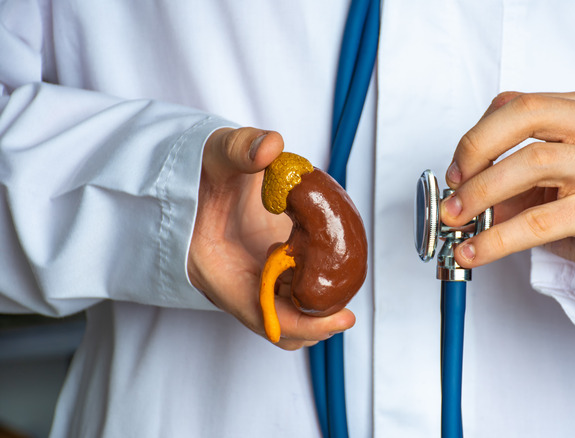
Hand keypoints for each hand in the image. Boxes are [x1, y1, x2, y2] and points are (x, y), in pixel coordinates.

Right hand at [187, 127, 354, 349]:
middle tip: (347, 307)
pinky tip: (331, 260)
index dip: (304, 323)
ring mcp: (251, 279)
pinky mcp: (266, 269)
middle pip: (280, 326)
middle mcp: (234, 283)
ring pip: (289, 313)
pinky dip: (315, 284)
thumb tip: (272, 146)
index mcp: (216, 269)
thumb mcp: (217, 153)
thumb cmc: (202, 168)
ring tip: (339, 279)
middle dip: (315, 322)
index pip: (263, 315)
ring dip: (317, 306)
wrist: (196, 171)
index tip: (342, 317)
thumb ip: (241, 147)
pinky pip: (293, 291)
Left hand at [440, 92, 574, 298]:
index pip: (520, 102)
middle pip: (526, 114)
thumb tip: (457, 197)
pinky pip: (540, 220)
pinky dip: (497, 238)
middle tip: (452, 189)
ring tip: (457, 221)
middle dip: (476, 149)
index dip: (478, 134)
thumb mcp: (555, 185)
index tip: (456, 169)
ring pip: (531, 162)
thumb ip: (510, 182)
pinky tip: (475, 252)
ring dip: (481, 193)